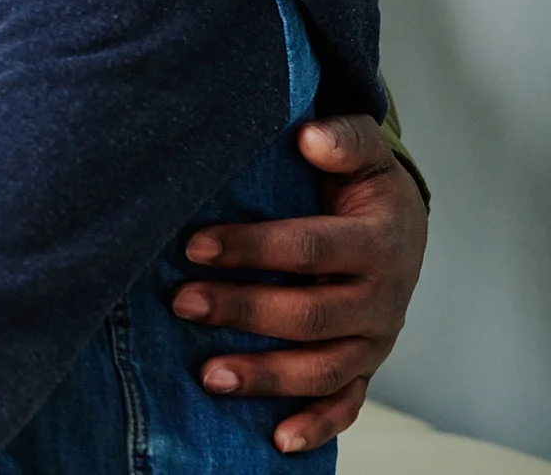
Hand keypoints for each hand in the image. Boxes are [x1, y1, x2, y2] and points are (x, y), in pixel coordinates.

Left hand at [171, 115, 427, 453]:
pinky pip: (347, 404)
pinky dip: (317, 426)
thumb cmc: (358, 181)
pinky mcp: (364, 365)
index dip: (252, 248)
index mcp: (379, 241)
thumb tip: (309, 137)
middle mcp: (382, 297)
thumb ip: (341, 138)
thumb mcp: (360, 149)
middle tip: (180, 303)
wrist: (397, 221)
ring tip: (207, 376)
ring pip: (323, 368)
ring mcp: (374, 338)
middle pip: (310, 314)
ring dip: (266, 376)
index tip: (193, 245)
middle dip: (243, 311)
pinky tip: (277, 440)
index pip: (310, 248)